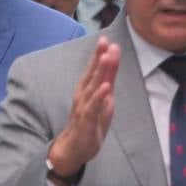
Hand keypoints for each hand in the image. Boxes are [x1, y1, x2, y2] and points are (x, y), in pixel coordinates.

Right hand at [47, 36, 120, 180]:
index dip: (99, 54)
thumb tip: (112, 60)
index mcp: (87, 89)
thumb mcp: (103, 99)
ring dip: (99, 72)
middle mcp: (84, 95)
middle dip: (99, 57)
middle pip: (93, 74)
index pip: (94, 69)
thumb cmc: (89, 121)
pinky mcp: (86, 120)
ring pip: (93, 87)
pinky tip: (106, 87)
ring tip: (106, 57)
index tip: (105, 38)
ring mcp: (84, 107)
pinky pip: (93, 107)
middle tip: (104, 41)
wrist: (73, 147)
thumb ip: (107, 80)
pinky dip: (99, 97)